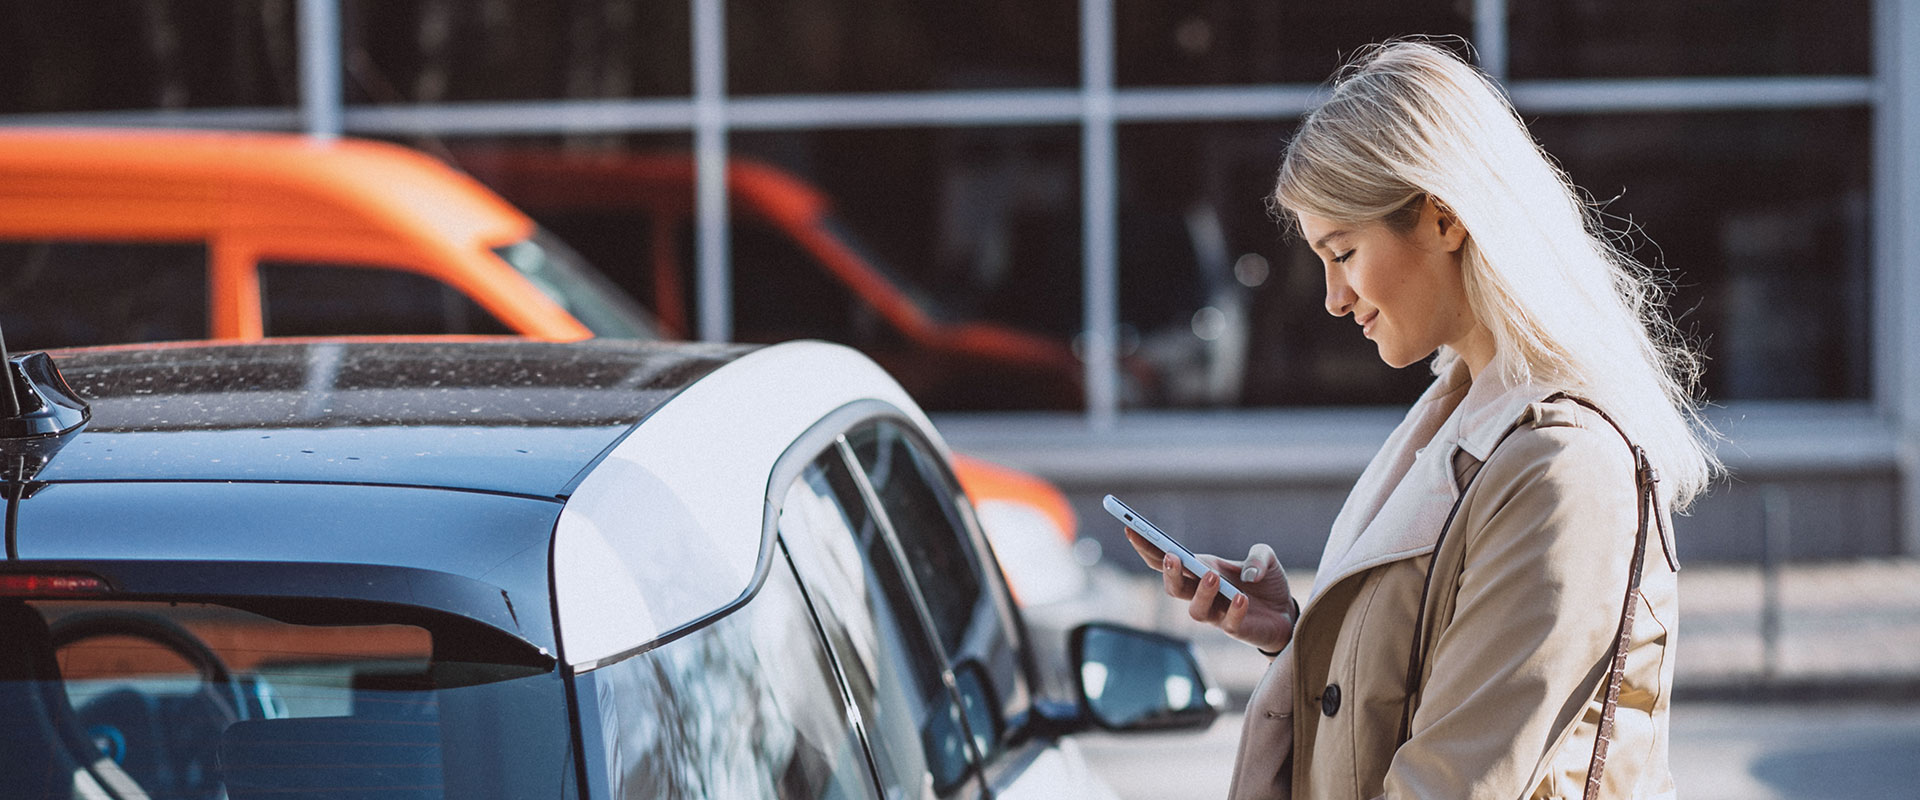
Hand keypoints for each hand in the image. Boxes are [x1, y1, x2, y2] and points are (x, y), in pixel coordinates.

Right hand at [1124, 529, 1295, 653]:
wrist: (1287, 612)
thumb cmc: (1266, 582)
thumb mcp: (1266, 558)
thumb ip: (1259, 556)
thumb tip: (1249, 575)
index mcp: (1201, 569)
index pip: (1166, 560)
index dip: (1146, 546)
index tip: (1130, 529)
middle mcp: (1202, 593)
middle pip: (1174, 587)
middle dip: (1169, 573)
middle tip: (1172, 556)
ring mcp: (1217, 613)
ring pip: (1196, 610)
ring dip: (1201, 592)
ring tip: (1212, 576)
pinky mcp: (1236, 629)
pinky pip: (1229, 623)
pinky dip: (1234, 610)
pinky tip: (1242, 597)